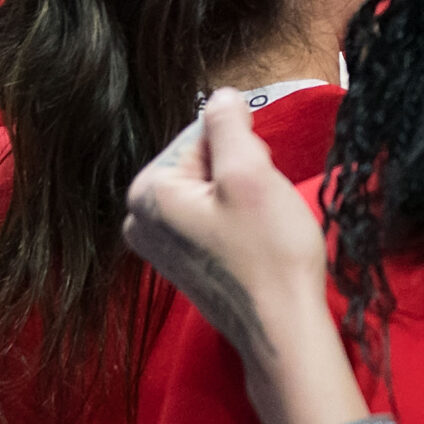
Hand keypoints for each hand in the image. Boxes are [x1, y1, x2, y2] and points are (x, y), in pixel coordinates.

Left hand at [123, 89, 330, 372]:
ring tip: (260, 225)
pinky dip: (238, 219)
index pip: (200, 134)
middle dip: (240, 172)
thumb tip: (221, 96)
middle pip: (202, 161)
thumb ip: (228, 124)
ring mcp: (159, 243)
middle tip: (262, 205)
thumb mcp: (250, 173)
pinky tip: (254, 241)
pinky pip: (211, 216)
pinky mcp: (182, 261)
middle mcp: (141, 217)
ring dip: (243, 196)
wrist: (282, 327)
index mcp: (147, 192)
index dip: (241, 149)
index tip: (257, 182)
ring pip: (211, 188)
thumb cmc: (268, 252)